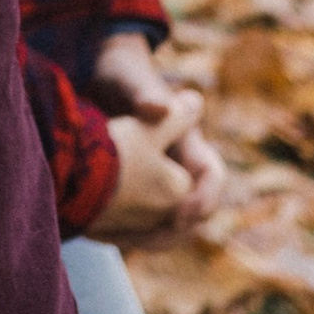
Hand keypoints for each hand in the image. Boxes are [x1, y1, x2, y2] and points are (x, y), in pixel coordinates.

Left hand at [95, 33, 226, 226]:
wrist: (101, 73)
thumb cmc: (119, 71)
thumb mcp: (127, 78)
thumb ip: (142, 91)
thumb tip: (159, 107)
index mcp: (188, 138)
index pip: (213, 176)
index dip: (204, 198)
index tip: (178, 214)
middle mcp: (180, 161)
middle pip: (196, 208)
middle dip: (177, 229)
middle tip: (145, 239)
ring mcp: (162, 175)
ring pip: (172, 219)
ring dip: (156, 236)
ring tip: (125, 242)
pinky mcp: (140, 187)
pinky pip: (146, 219)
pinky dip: (133, 230)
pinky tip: (106, 235)